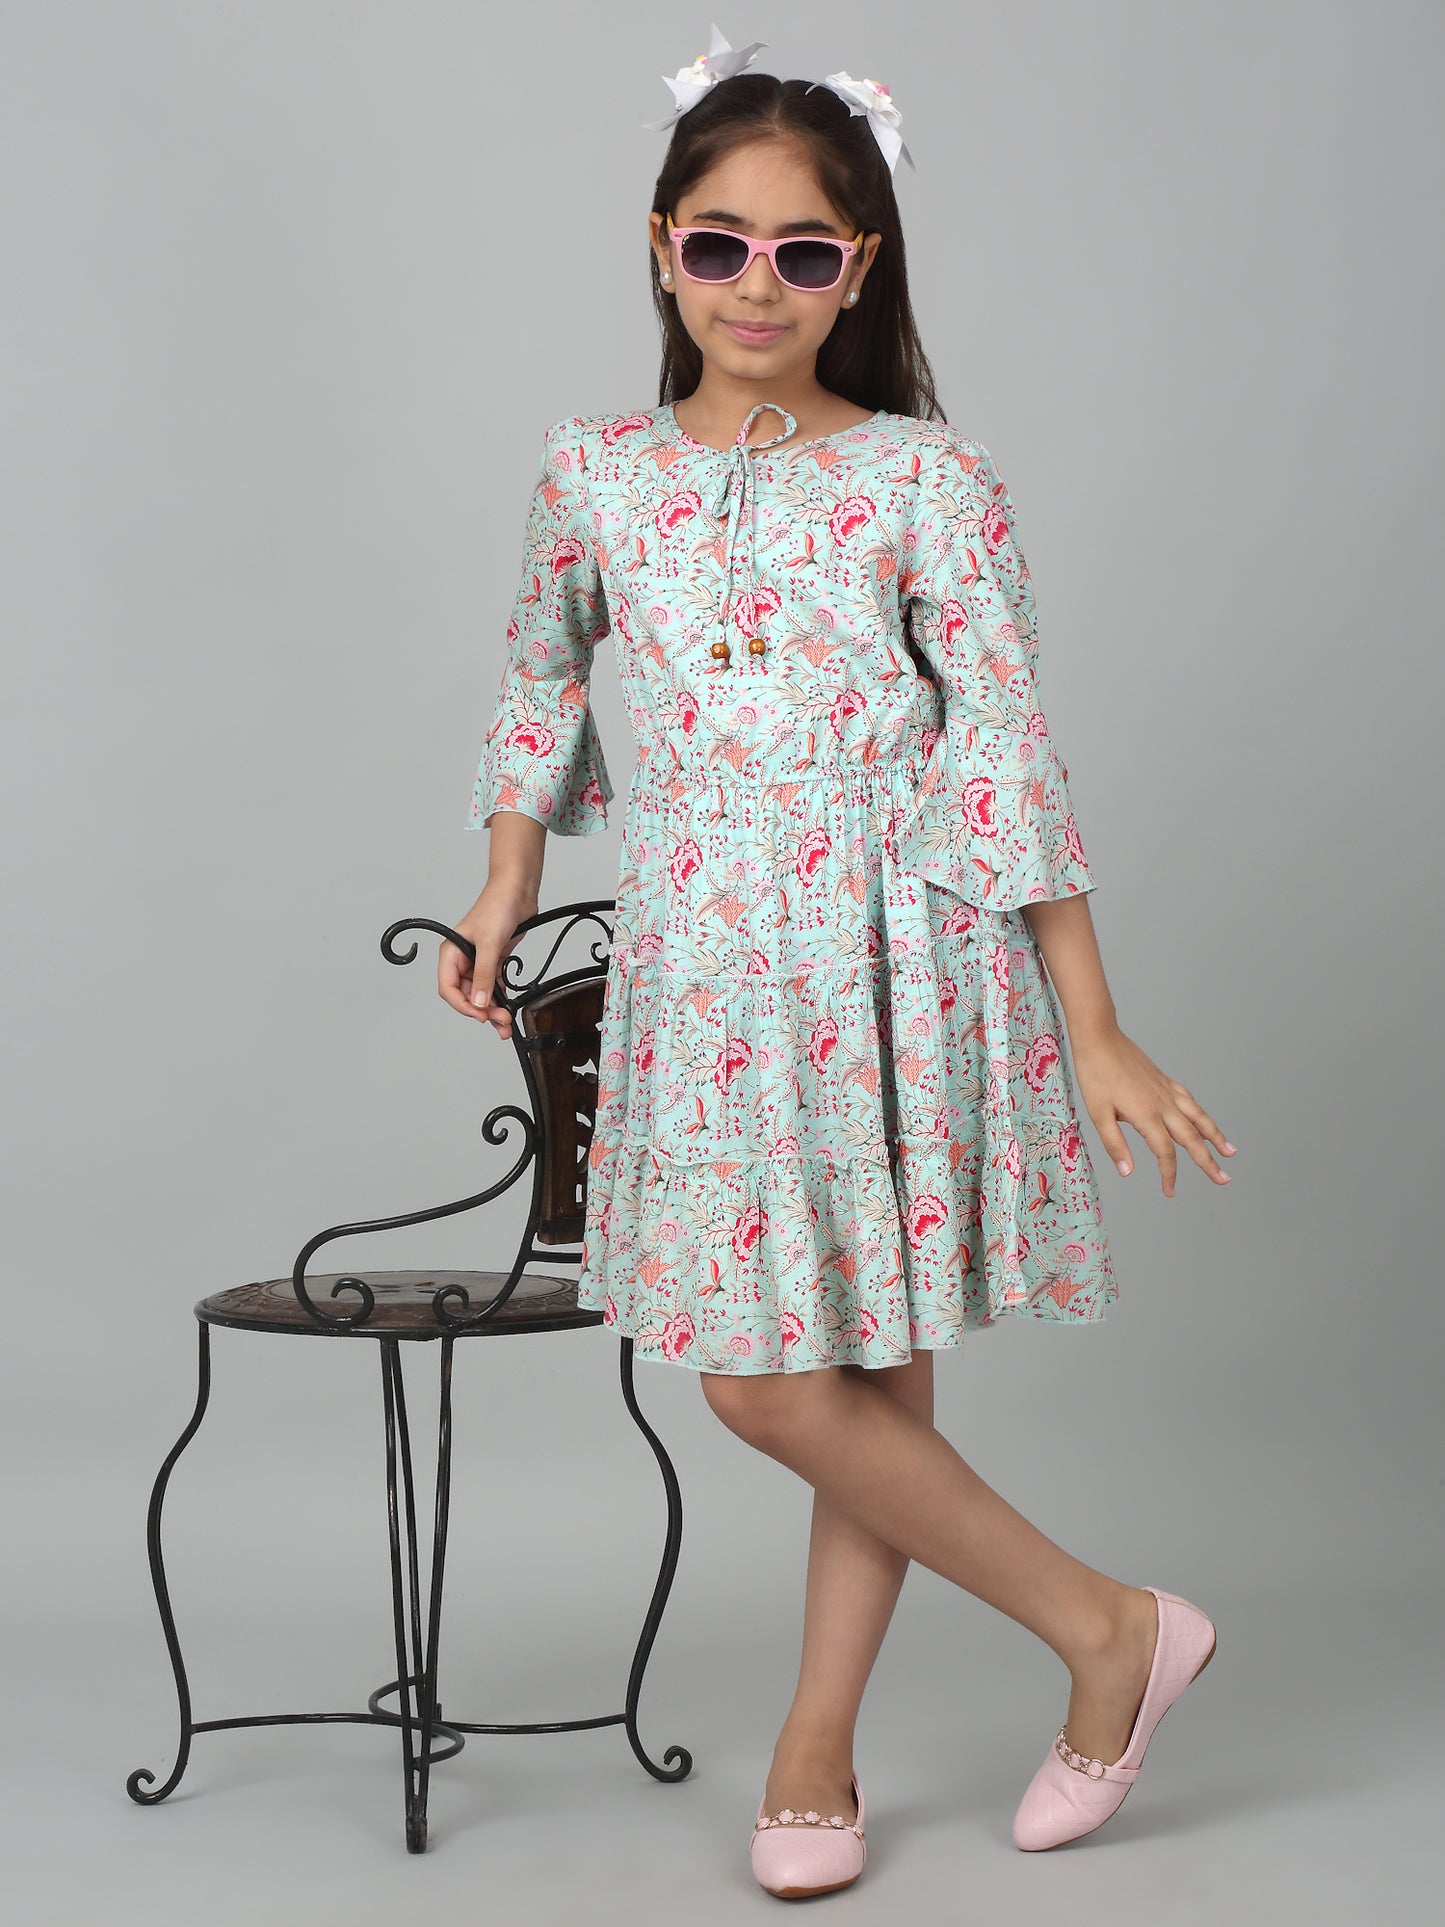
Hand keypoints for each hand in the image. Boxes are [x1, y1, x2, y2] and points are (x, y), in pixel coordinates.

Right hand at [437, 879, 539, 1042]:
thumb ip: (484, 974)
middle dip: (482, 1010)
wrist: (517, 892)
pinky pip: (494, 986)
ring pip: (481, 994)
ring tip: (505, 1022)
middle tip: (499, 1020)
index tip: (480, 1014)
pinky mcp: (494, 961)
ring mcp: (478, 961)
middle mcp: (462, 959)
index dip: (463, 1005)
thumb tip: (479, 1002)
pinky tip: (508, 1008)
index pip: (448, 988)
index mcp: (451, 954)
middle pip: (466, 995)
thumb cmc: (497, 907)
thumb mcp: (489, 944)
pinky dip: (501, 998)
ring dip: (492, 1008)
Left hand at [1069, 1025, 1236, 1196]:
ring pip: (1198, 1117)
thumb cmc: (1095, 1075)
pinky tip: (1203, 1120)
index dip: (1169, 1174)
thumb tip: (1128, 1172)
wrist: (1100, 1038)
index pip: (1166, 1152)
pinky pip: (1190, 1100)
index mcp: (1147, 1115)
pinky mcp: (1164, 1080)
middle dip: (1208, 1161)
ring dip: (1215, 1136)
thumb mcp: (1098, 1113)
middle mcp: (1163, 1104)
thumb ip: (1114, 1144)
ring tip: (1230, 1151)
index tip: (1170, 1191)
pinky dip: (1201, 1114)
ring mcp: (1167, 1091)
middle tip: (1223, 1180)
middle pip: (1192, 1138)